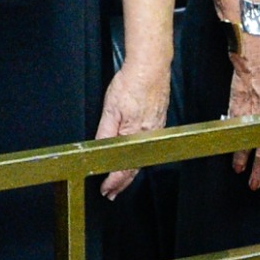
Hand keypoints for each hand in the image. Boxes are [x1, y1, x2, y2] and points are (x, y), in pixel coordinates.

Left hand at [92, 58, 169, 199]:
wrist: (151, 66)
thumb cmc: (132, 84)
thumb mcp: (110, 109)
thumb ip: (105, 132)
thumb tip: (100, 151)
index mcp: (134, 135)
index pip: (123, 168)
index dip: (113, 181)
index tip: (105, 189)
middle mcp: (148, 136)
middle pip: (134, 167)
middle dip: (122, 182)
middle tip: (112, 192)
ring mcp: (156, 129)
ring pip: (142, 158)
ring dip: (131, 172)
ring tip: (121, 180)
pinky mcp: (159, 121)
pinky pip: (149, 147)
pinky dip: (140, 157)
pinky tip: (135, 156)